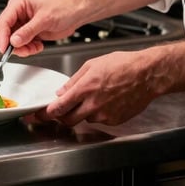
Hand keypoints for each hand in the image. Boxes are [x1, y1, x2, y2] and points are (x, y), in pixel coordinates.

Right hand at [0, 0, 87, 55]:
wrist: (75, 13)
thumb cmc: (63, 8)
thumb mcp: (45, 19)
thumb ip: (28, 31)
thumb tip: (14, 40)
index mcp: (18, 3)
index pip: (3, 21)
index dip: (3, 36)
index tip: (5, 49)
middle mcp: (18, 13)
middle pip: (6, 32)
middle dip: (14, 44)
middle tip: (23, 50)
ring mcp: (23, 23)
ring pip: (13, 41)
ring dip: (23, 48)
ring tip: (34, 48)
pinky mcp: (29, 32)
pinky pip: (22, 44)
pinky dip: (28, 48)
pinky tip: (38, 46)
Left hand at [38, 48, 158, 126]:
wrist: (147, 74)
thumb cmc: (123, 65)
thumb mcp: (92, 65)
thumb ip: (74, 80)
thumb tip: (61, 92)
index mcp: (85, 89)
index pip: (58, 108)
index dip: (44, 114)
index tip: (37, 116)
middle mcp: (94, 105)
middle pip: (68, 120)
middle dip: (60, 116)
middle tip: (59, 110)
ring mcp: (105, 115)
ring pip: (84, 120)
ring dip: (81, 112)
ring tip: (92, 96)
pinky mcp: (115, 121)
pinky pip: (99, 120)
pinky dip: (96, 113)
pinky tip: (105, 100)